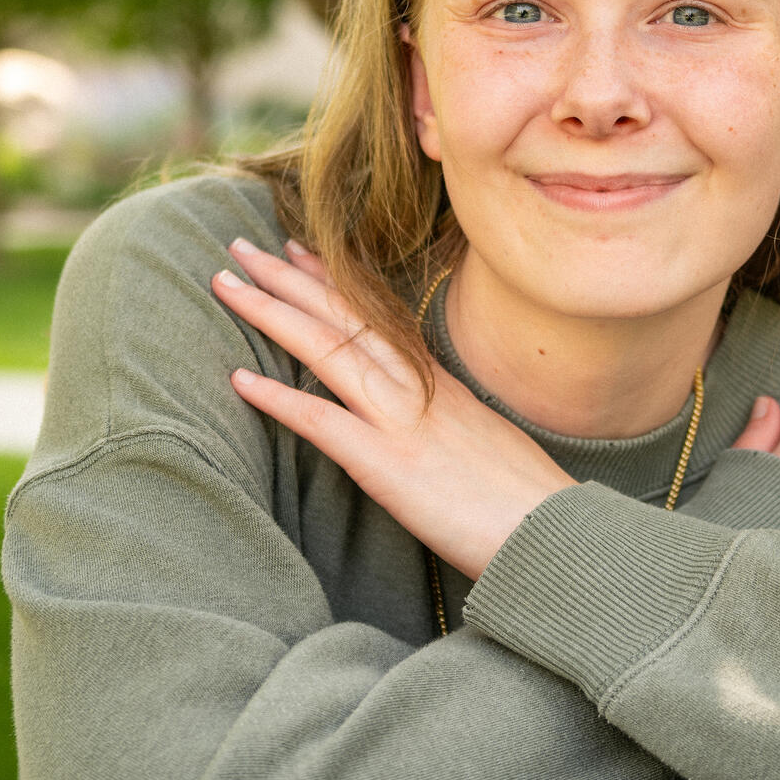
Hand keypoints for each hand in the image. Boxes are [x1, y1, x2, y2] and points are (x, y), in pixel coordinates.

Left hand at [211, 240, 574, 580]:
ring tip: (224, 283)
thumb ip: (447, 421)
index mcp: (438, 382)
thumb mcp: (486, 441)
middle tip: (241, 247)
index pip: (374, 316)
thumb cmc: (526, 501)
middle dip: (287, 277)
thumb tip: (427, 423)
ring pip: (325, 349)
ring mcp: (401, 420)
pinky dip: (278, 398)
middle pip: (342, 316)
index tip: (295, 251)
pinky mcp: (388, 464)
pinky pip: (323, 422)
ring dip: (270, 312)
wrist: (555, 531)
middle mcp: (416, 387)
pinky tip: (237, 379)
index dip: (330, 281)